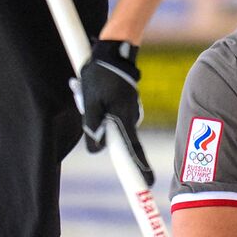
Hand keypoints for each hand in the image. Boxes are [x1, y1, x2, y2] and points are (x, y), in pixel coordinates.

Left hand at [70, 39, 153, 185]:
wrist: (113, 50)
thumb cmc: (99, 75)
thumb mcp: (90, 100)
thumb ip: (93, 125)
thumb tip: (98, 147)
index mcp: (124, 119)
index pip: (133, 151)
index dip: (139, 170)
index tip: (147, 185)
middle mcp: (131, 118)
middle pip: (121, 141)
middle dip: (107, 137)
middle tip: (101, 115)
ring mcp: (130, 111)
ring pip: (114, 127)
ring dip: (100, 118)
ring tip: (88, 90)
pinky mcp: (126, 105)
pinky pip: (114, 116)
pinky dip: (103, 109)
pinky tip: (95, 89)